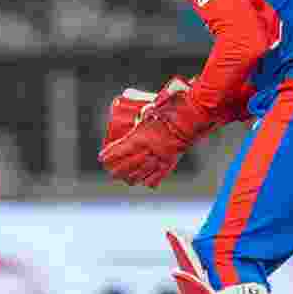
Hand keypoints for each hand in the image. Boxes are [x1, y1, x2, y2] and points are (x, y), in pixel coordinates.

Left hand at [98, 87, 212, 187]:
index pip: (120, 149)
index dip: (110, 155)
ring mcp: (159, 157)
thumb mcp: (151, 112)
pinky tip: (143, 183)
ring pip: (141, 173)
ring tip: (123, 179)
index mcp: (141, 136)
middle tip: (109, 171)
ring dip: (130, 177)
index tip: (101, 158)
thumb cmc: (170, 110)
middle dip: (117, 169)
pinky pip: (159, 175)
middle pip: (128, 164)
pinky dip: (150, 180)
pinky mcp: (170, 161)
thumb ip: (142, 117)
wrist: (190, 117)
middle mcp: (148, 149)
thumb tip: (137, 114)